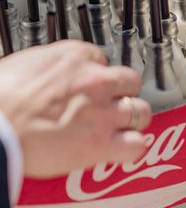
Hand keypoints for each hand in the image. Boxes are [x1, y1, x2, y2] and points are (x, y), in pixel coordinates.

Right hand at [0, 41, 151, 177]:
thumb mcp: (21, 66)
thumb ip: (46, 70)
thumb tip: (46, 78)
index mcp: (74, 57)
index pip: (102, 60)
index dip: (97, 75)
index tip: (91, 86)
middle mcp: (95, 81)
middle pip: (131, 82)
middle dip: (124, 95)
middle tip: (111, 106)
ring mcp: (103, 112)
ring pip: (141, 112)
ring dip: (134, 121)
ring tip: (122, 129)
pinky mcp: (101, 143)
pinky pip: (137, 144)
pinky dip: (133, 148)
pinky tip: (124, 150)